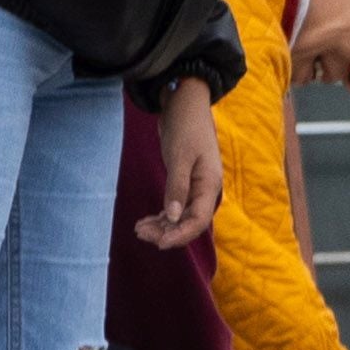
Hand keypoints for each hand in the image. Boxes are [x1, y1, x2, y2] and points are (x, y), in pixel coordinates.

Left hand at [139, 82, 219, 248]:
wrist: (186, 105)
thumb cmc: (186, 128)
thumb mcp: (180, 157)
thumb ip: (176, 187)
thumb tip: (171, 217)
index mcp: (209, 185)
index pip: (198, 220)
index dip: (180, 235)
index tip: (159, 244)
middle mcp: (205, 190)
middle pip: (189, 222)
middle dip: (167, 232)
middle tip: (140, 232)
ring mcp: (195, 187)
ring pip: (181, 217)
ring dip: (162, 226)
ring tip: (139, 228)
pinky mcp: (184, 182)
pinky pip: (175, 208)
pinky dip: (161, 217)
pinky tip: (146, 221)